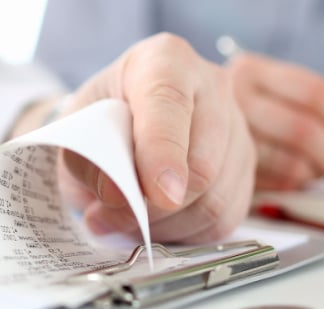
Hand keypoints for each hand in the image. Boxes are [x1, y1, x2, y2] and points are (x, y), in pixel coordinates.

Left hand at [17, 33, 255, 243]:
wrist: (118, 121)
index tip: (154, 194)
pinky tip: (155, 223)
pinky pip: (224, 219)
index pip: (169, 105)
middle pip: (202, 166)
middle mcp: (212, 88)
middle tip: (107, 217)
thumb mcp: (78, 130)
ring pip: (215, 200)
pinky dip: (185, 233)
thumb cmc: (100, 119)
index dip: (162, 153)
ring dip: (164, 225)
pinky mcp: (246, 170)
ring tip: (125, 220)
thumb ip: (89, 158)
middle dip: (152, 207)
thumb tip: (119, 197)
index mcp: (166, 61)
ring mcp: (237, 129)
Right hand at [227, 53, 323, 190]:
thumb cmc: (239, 113)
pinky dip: (291, 187)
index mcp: (250, 70)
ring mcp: (223, 137)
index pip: (313, 92)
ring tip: (316, 175)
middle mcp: (232, 99)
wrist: (184, 129)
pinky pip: (273, 185)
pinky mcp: (222, 174)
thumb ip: (319, 113)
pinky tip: (289, 180)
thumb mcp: (275, 96)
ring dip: (314, 176)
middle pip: (303, 130)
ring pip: (291, 164)